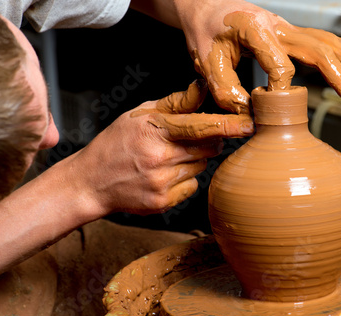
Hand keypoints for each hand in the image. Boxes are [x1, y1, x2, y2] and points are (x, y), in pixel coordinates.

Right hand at [69, 79, 253, 215]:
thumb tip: (203, 88)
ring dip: (193, 160)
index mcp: (154, 130)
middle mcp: (159, 158)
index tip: (250, 125)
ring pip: (201, 167)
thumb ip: (175, 104)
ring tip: (166, 158)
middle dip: (208, 142)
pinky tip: (163, 175)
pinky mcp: (163, 202)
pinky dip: (184, 179)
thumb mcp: (139, 115)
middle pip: (208, 149)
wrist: (90, 182)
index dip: (227, 125)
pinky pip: (192, 186)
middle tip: (190, 139)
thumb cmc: (116, 143)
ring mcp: (161, 183)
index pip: (200, 126)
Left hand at [175, 0, 340, 111]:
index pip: (281, 64)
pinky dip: (340, 49)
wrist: (206, 7)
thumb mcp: (206, 60)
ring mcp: (286, 28)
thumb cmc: (205, 31)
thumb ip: (225, 88)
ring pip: (325, 43)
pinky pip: (319, 40)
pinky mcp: (288, 32)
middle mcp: (278, 26)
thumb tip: (250, 113)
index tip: (275, 105)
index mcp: (257, 30)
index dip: (281, 88)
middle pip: (319, 51)